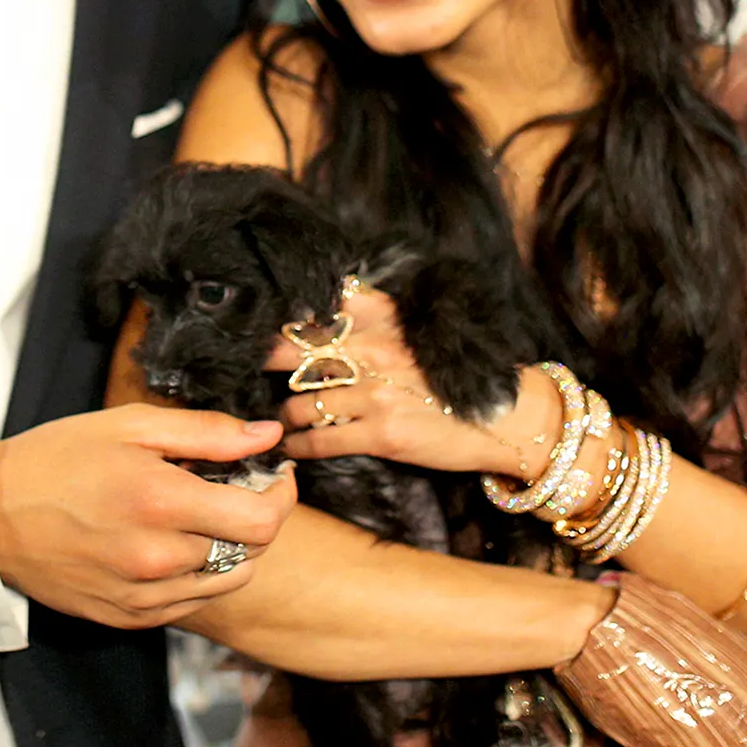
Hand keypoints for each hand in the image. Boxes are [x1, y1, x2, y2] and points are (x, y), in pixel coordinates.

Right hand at [0, 404, 295, 629]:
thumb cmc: (59, 458)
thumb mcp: (131, 426)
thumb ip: (207, 433)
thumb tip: (268, 436)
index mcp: (161, 503)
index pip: (262, 521)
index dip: (282, 495)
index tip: (274, 474)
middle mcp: (157, 559)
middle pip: (252, 552)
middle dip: (258, 516)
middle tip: (235, 486)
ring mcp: (142, 595)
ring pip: (227, 581)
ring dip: (233, 548)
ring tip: (203, 514)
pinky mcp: (128, 617)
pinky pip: (191, 602)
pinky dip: (198, 574)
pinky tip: (173, 543)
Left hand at [268, 287, 527, 474]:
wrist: (508, 417)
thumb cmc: (460, 373)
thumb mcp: (418, 329)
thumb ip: (373, 313)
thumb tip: (328, 299)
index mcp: (382, 319)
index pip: (313, 310)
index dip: (274, 318)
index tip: (247, 325)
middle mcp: (374, 351)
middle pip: (292, 353)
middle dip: (260, 364)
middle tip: (237, 373)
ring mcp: (376, 393)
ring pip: (300, 403)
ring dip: (279, 414)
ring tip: (268, 418)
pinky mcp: (383, 435)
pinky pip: (321, 440)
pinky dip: (299, 445)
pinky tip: (290, 446)